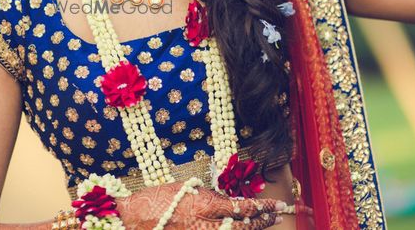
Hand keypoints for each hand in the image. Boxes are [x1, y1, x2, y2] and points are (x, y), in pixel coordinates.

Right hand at [116, 179, 284, 228]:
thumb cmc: (159, 198)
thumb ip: (211, 196)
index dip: (263, 207)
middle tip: (278, 214)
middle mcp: (208, 225)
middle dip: (263, 220)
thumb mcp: (189, 188)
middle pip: (244, 225)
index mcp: (206, 205)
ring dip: (253, 229)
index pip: (243, 207)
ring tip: (266, 223)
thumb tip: (230, 201)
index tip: (278, 204)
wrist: (135, 219)